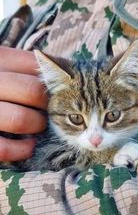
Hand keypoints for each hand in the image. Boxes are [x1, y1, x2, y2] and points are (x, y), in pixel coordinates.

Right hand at [0, 47, 47, 161]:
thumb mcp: (3, 69)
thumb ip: (22, 67)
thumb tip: (56, 73)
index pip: (34, 65)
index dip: (53, 80)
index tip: (56, 90)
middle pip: (33, 92)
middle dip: (49, 104)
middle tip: (49, 110)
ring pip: (20, 119)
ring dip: (37, 126)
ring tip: (37, 126)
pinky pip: (3, 148)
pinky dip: (22, 149)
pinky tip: (28, 146)